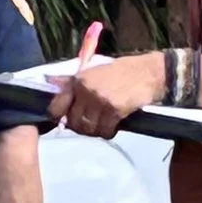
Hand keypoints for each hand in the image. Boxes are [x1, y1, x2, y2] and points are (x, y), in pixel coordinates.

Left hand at [49, 52, 167, 139]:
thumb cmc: (122, 71)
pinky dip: (108, 132)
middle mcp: (86, 90)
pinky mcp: (114, 110)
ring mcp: (100, 100)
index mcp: (78, 80)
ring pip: (88, 129)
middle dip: (80, 127)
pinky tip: (114, 126)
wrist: (149, 72)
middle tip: (90, 125)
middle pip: (73, 122)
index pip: (56, 107)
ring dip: (95, 131)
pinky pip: (105, 131)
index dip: (59, 117)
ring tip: (103, 125)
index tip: (65, 121)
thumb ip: (74, 82)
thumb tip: (52, 85)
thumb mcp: (94, 70)